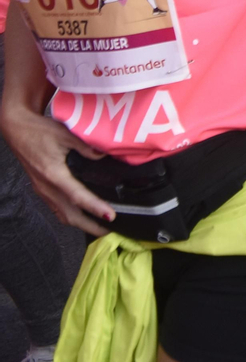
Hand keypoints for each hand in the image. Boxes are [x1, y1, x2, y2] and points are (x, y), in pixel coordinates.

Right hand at [0, 107, 114, 234]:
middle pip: (69, 215)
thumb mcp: (66, 135)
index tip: (110, 216)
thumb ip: (86, 147)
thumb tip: (103, 156)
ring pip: (62, 215)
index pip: (78, 196)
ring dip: (80, 224)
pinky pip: (56, 208)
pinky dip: (69, 216)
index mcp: (54, 175)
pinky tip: (79, 215)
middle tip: (109, 231)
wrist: (18, 130)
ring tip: (98, 226)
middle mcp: (47, 187)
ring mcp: (42, 190)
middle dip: (89, 226)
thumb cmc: (40, 131)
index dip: (95, 207)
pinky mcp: (41, 189)